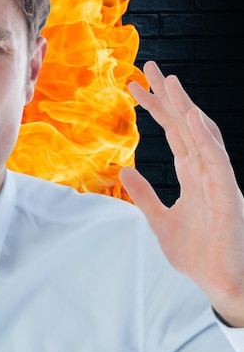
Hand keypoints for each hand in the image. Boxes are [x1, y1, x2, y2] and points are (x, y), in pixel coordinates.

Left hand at [119, 61, 243, 326]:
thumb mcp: (159, 220)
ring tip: (171, 82)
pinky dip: (204, 139)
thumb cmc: (196, 252)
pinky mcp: (227, 195)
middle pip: (185, 125)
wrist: (220, 283)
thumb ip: (144, 195)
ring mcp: (218, 181)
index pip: (172, 132)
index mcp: (191, 174)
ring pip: (202, 136)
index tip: (136, 86)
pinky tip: (192, 118)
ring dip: (187, 108)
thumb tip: (123, 170)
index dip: (156, 109)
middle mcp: (205, 171)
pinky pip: (217, 161)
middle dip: (168, 96)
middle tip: (150, 67)